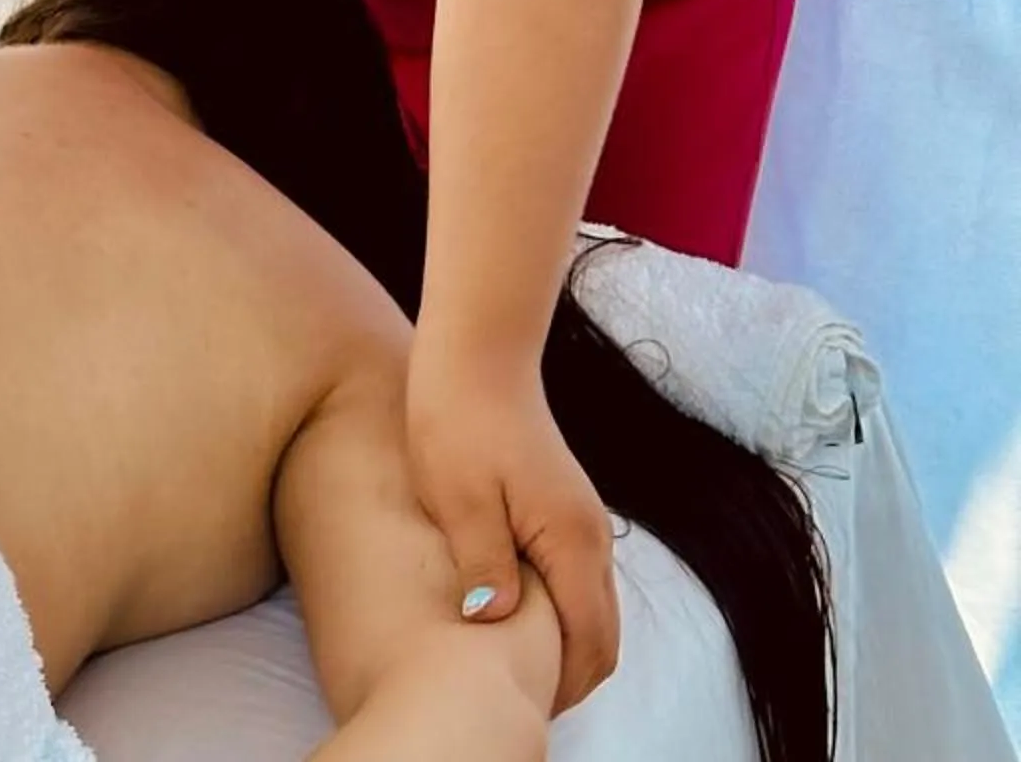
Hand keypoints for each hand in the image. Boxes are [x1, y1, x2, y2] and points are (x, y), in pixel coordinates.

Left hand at [406, 356, 618, 716]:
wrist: (476, 351)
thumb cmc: (458, 419)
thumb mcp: (459, 499)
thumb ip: (485, 565)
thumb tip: (496, 624)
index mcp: (571, 540)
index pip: (589, 643)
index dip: (562, 687)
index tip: (521, 710)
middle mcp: (592, 535)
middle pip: (603, 634)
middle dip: (571, 677)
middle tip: (520, 703)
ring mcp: (583, 519)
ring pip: (594, 608)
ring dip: (567, 645)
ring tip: (515, 671)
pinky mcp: (565, 507)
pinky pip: (579, 580)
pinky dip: (562, 613)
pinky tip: (518, 619)